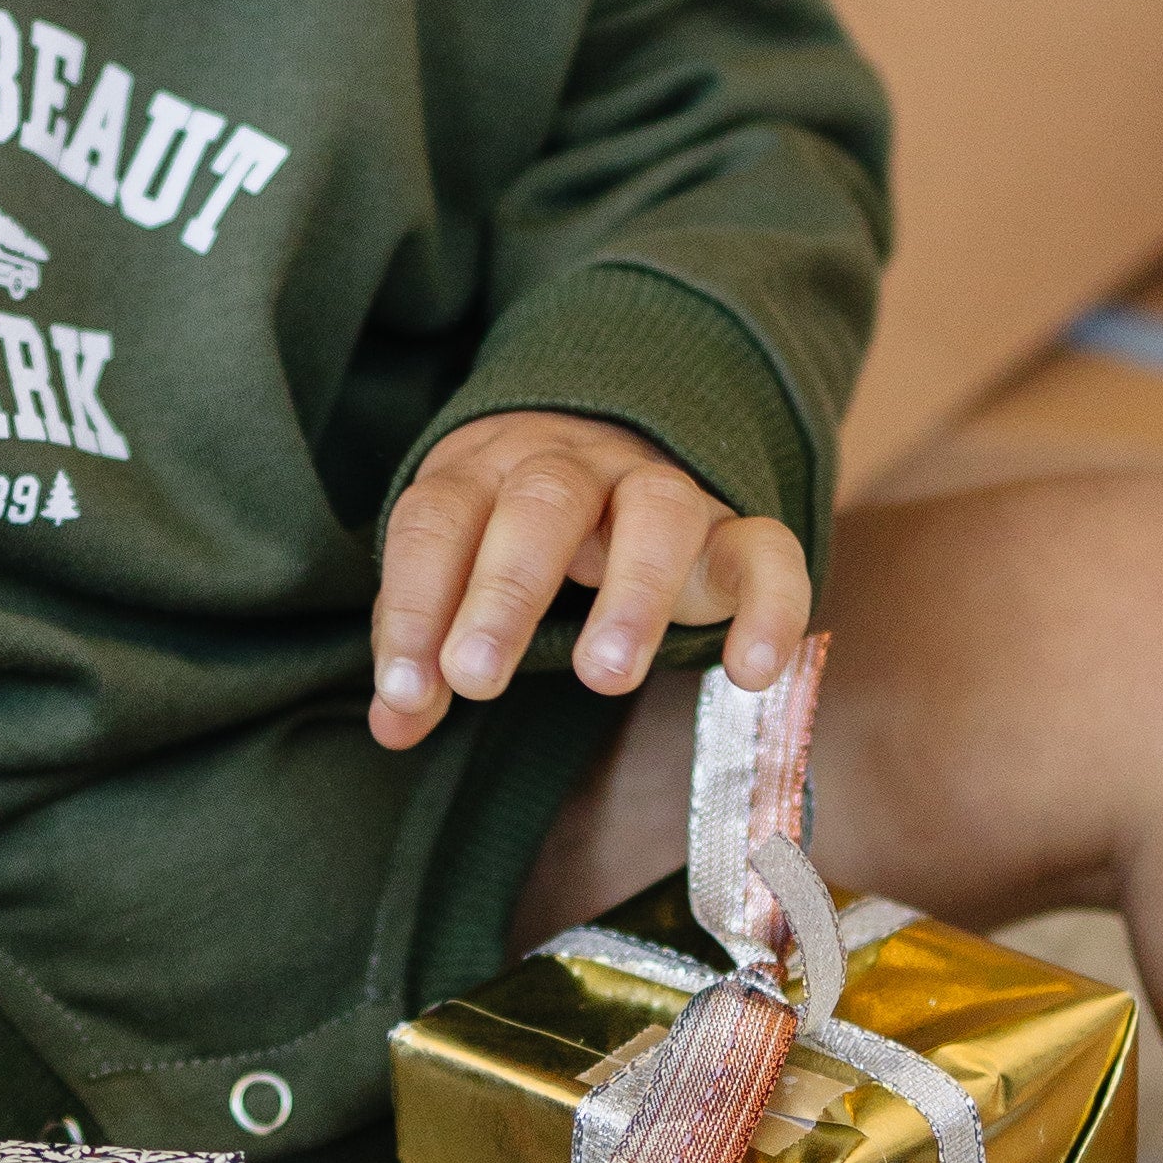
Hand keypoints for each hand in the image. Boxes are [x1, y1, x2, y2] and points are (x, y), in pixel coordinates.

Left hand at [369, 412, 809, 752]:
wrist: (620, 441)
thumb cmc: (518, 530)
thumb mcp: (462, 570)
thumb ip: (426, 645)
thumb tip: (392, 721)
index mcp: (488, 473)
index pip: (438, 519)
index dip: (417, 602)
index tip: (408, 690)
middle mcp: (575, 468)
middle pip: (542, 503)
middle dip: (506, 590)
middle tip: (476, 678)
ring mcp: (661, 490)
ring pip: (657, 511)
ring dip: (631, 591)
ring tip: (603, 676)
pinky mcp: (735, 531)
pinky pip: (768, 549)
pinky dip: (770, 606)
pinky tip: (751, 673)